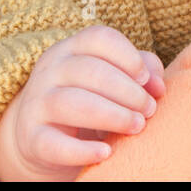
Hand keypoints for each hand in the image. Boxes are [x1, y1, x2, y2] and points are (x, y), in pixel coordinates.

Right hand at [0, 25, 166, 181]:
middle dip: (128, 91)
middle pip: (90, 70)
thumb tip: (159, 86)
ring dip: (112, 115)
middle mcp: (50, 70)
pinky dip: (82, 150)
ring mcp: (36, 103)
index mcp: (71, 48)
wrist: (41, 135)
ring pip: (72, 103)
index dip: (128, 56)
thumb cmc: (90, 98)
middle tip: (149, 110)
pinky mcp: (31, 138)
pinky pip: (54, 143)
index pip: (99, 38)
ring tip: (137, 126)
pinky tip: (107, 152)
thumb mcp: (112, 78)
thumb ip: (142, 71)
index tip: (146, 79)